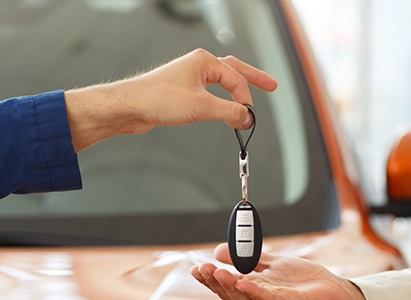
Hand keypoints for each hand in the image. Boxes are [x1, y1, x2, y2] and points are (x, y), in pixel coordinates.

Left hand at [65, 49, 277, 150]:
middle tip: (272, 86)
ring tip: (248, 100)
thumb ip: (229, 113)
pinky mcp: (182, 93)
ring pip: (221, 83)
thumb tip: (248, 118)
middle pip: (234, 71)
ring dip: (235, 92)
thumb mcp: (201, 107)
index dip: (245, 101)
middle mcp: (198, 66)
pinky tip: (223, 109)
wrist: (131, 107)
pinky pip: (209, 94)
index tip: (248, 120)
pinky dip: (221, 102)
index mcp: (204, 61)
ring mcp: (190, 78)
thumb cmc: (158, 99)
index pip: (236, 80)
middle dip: (253, 80)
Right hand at [191, 244, 369, 299]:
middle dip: (215, 282)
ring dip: (230, 287)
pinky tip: (243, 282)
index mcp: (256, 291)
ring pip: (248, 299)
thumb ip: (248, 258)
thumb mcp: (273, 264)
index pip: (228, 287)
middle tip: (201, 269)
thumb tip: (218, 251)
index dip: (210, 280)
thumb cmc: (306, 282)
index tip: (195, 269)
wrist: (337, 293)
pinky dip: (255, 293)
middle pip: (233, 295)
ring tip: (216, 273)